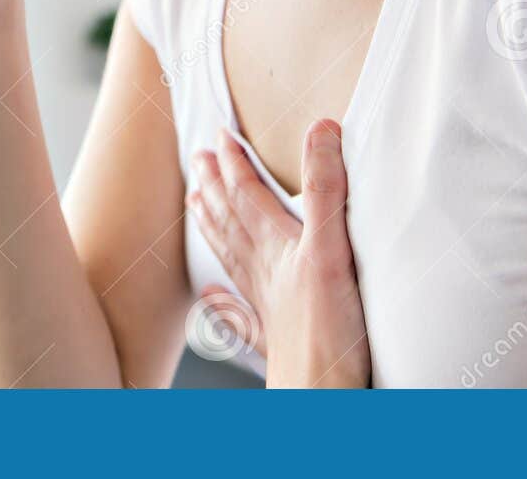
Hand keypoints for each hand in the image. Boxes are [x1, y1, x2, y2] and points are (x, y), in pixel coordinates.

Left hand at [187, 119, 370, 387]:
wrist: (321, 396)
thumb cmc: (327, 330)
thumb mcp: (332, 247)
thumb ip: (326, 189)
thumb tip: (321, 130)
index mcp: (276, 246)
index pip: (247, 194)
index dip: (234, 163)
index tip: (220, 137)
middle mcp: (263, 272)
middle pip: (231, 220)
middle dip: (215, 187)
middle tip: (196, 160)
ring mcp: (265, 306)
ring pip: (230, 257)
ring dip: (213, 227)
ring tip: (195, 206)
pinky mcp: (274, 338)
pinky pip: (239, 315)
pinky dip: (222, 302)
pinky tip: (210, 298)